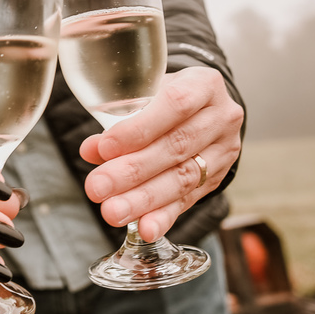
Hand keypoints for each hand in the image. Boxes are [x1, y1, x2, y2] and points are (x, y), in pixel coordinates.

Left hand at [80, 67, 243, 241]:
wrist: (203, 108)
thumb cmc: (166, 96)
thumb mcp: (146, 94)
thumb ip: (118, 118)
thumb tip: (91, 149)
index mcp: (205, 85)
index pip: (175, 104)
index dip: (139, 128)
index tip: (105, 147)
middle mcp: (221, 117)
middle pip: (176, 148)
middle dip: (133, 171)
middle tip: (97, 188)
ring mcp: (223, 151)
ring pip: (182, 178)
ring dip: (143, 199)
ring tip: (112, 211)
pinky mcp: (216, 179)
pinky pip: (189, 201)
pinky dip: (164, 216)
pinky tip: (145, 228)